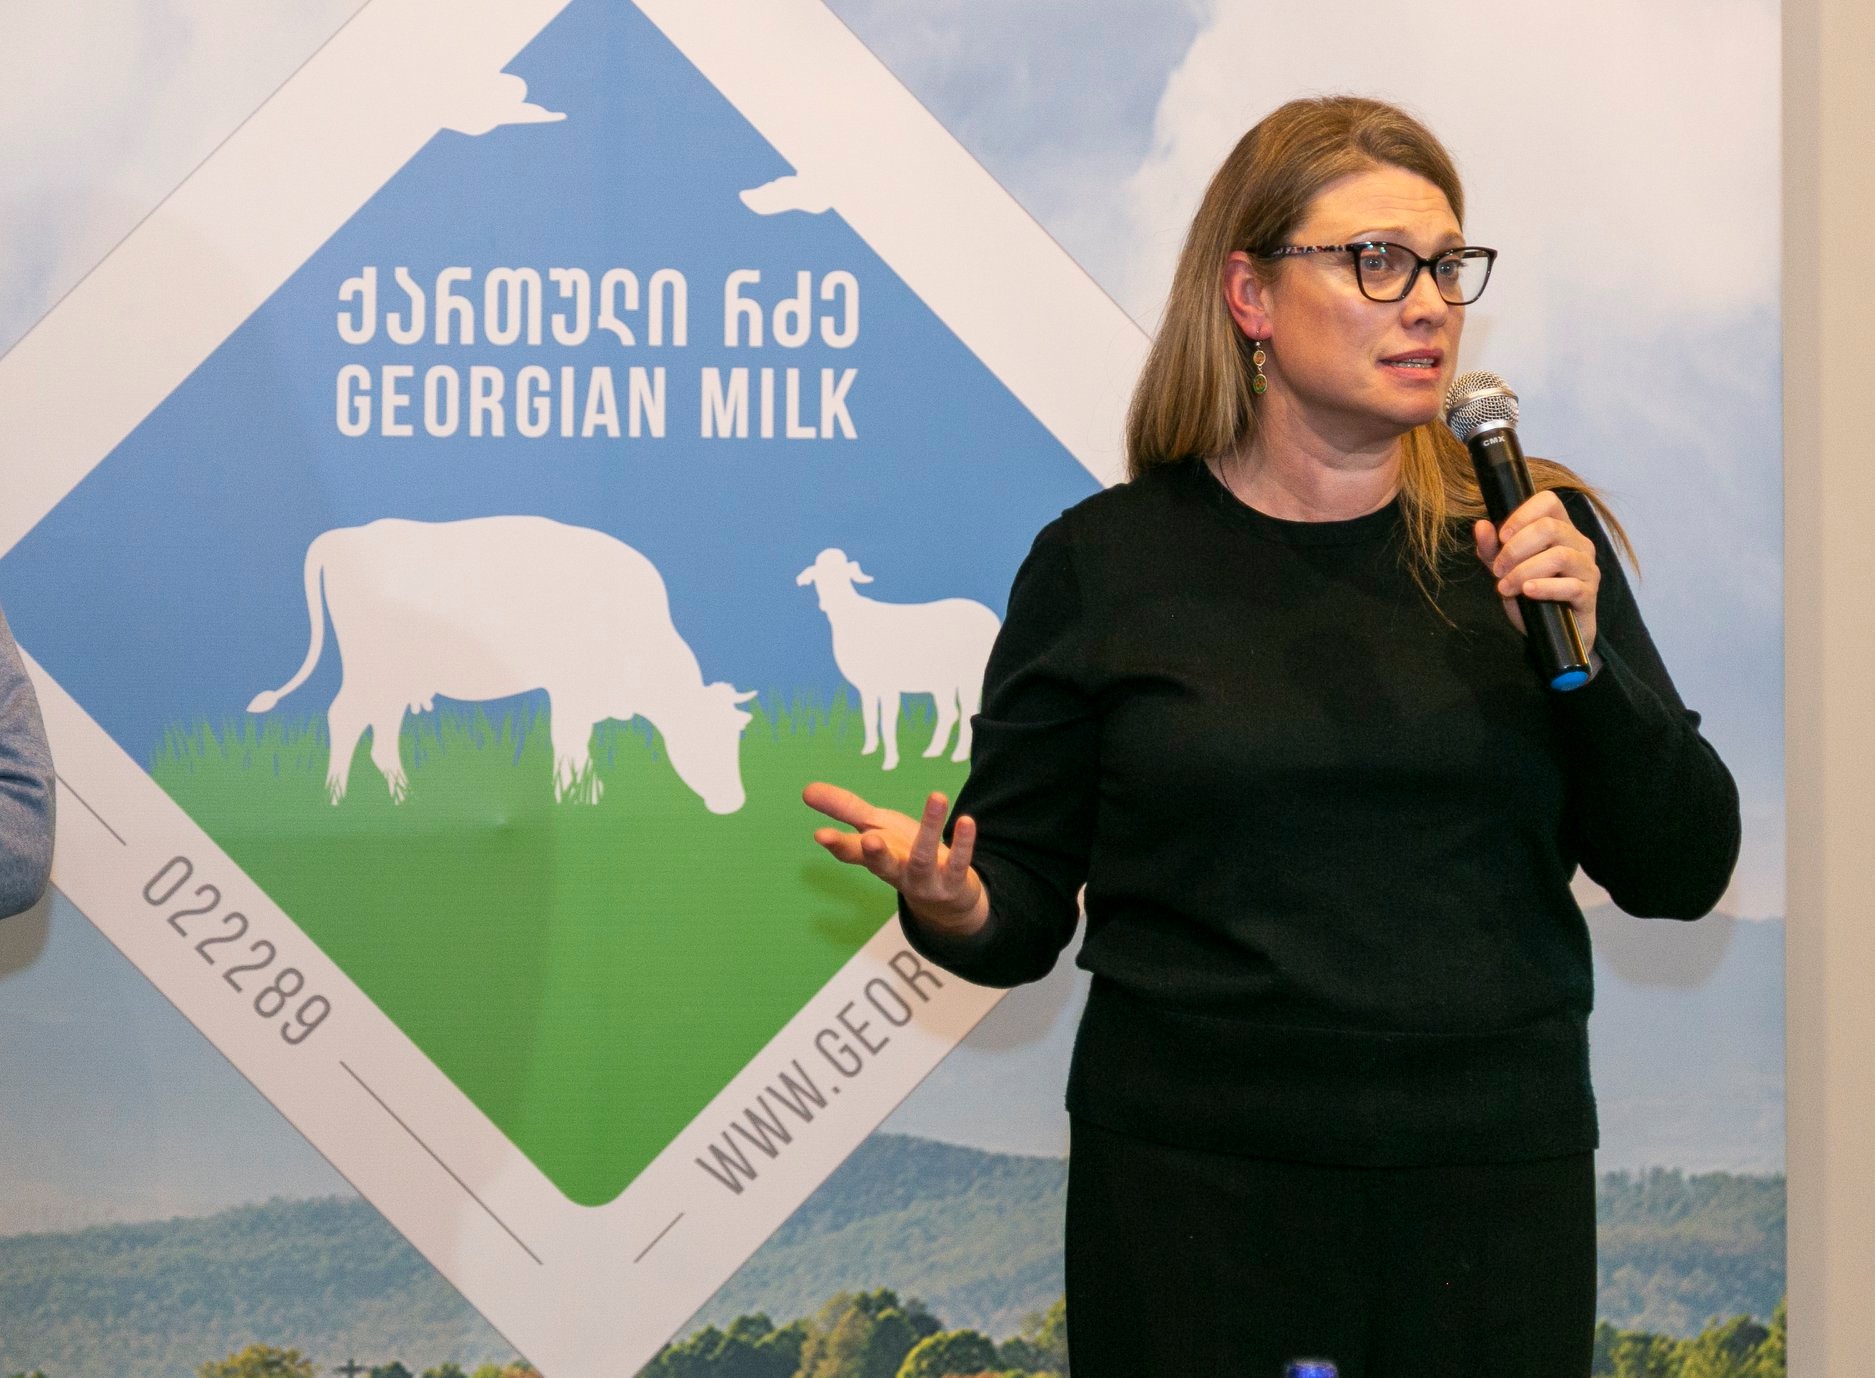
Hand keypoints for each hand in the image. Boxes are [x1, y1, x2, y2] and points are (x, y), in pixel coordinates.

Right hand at [802, 782, 989, 936]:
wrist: (946, 897)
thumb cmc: (905, 854)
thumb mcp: (875, 827)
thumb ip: (844, 809)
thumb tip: (806, 789)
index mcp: (875, 857)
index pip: (851, 852)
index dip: (837, 844)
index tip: (820, 834)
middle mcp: (897, 871)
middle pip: (883, 865)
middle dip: (875, 854)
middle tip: (869, 840)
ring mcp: (925, 881)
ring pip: (924, 858)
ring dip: (930, 829)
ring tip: (936, 795)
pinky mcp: (953, 882)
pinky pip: (958, 862)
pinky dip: (963, 843)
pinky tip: (966, 821)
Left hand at [1472, 490, 1599, 657]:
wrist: (1549, 633)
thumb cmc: (1529, 594)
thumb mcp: (1504, 569)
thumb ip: (1491, 548)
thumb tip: (1481, 525)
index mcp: (1560, 528)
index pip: (1549, 501)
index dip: (1522, 514)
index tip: (1501, 537)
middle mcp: (1578, 543)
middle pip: (1550, 528)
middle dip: (1515, 549)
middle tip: (1497, 570)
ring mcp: (1587, 567)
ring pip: (1560, 556)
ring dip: (1524, 570)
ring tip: (1506, 587)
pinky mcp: (1589, 594)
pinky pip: (1570, 585)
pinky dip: (1544, 587)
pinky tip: (1527, 592)